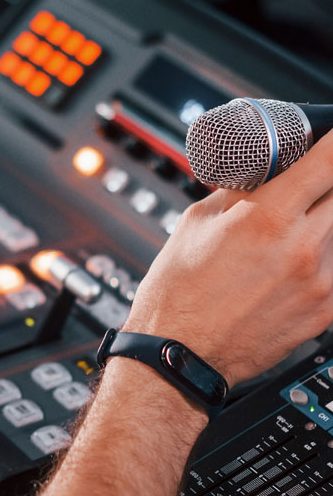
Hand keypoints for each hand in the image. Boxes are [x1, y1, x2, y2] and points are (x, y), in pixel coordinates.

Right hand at [126, 130, 332, 385]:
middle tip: (308, 192)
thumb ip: (240, 191)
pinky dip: (323, 258)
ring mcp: (321, 282)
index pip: (330, 160)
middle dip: (327, 186)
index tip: (332, 138)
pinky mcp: (326, 311)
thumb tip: (264, 169)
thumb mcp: (195, 223)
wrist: (179, 356)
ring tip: (291, 236)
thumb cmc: (178, 296)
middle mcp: (303, 248)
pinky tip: (291, 267)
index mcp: (267, 218)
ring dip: (324, 223)